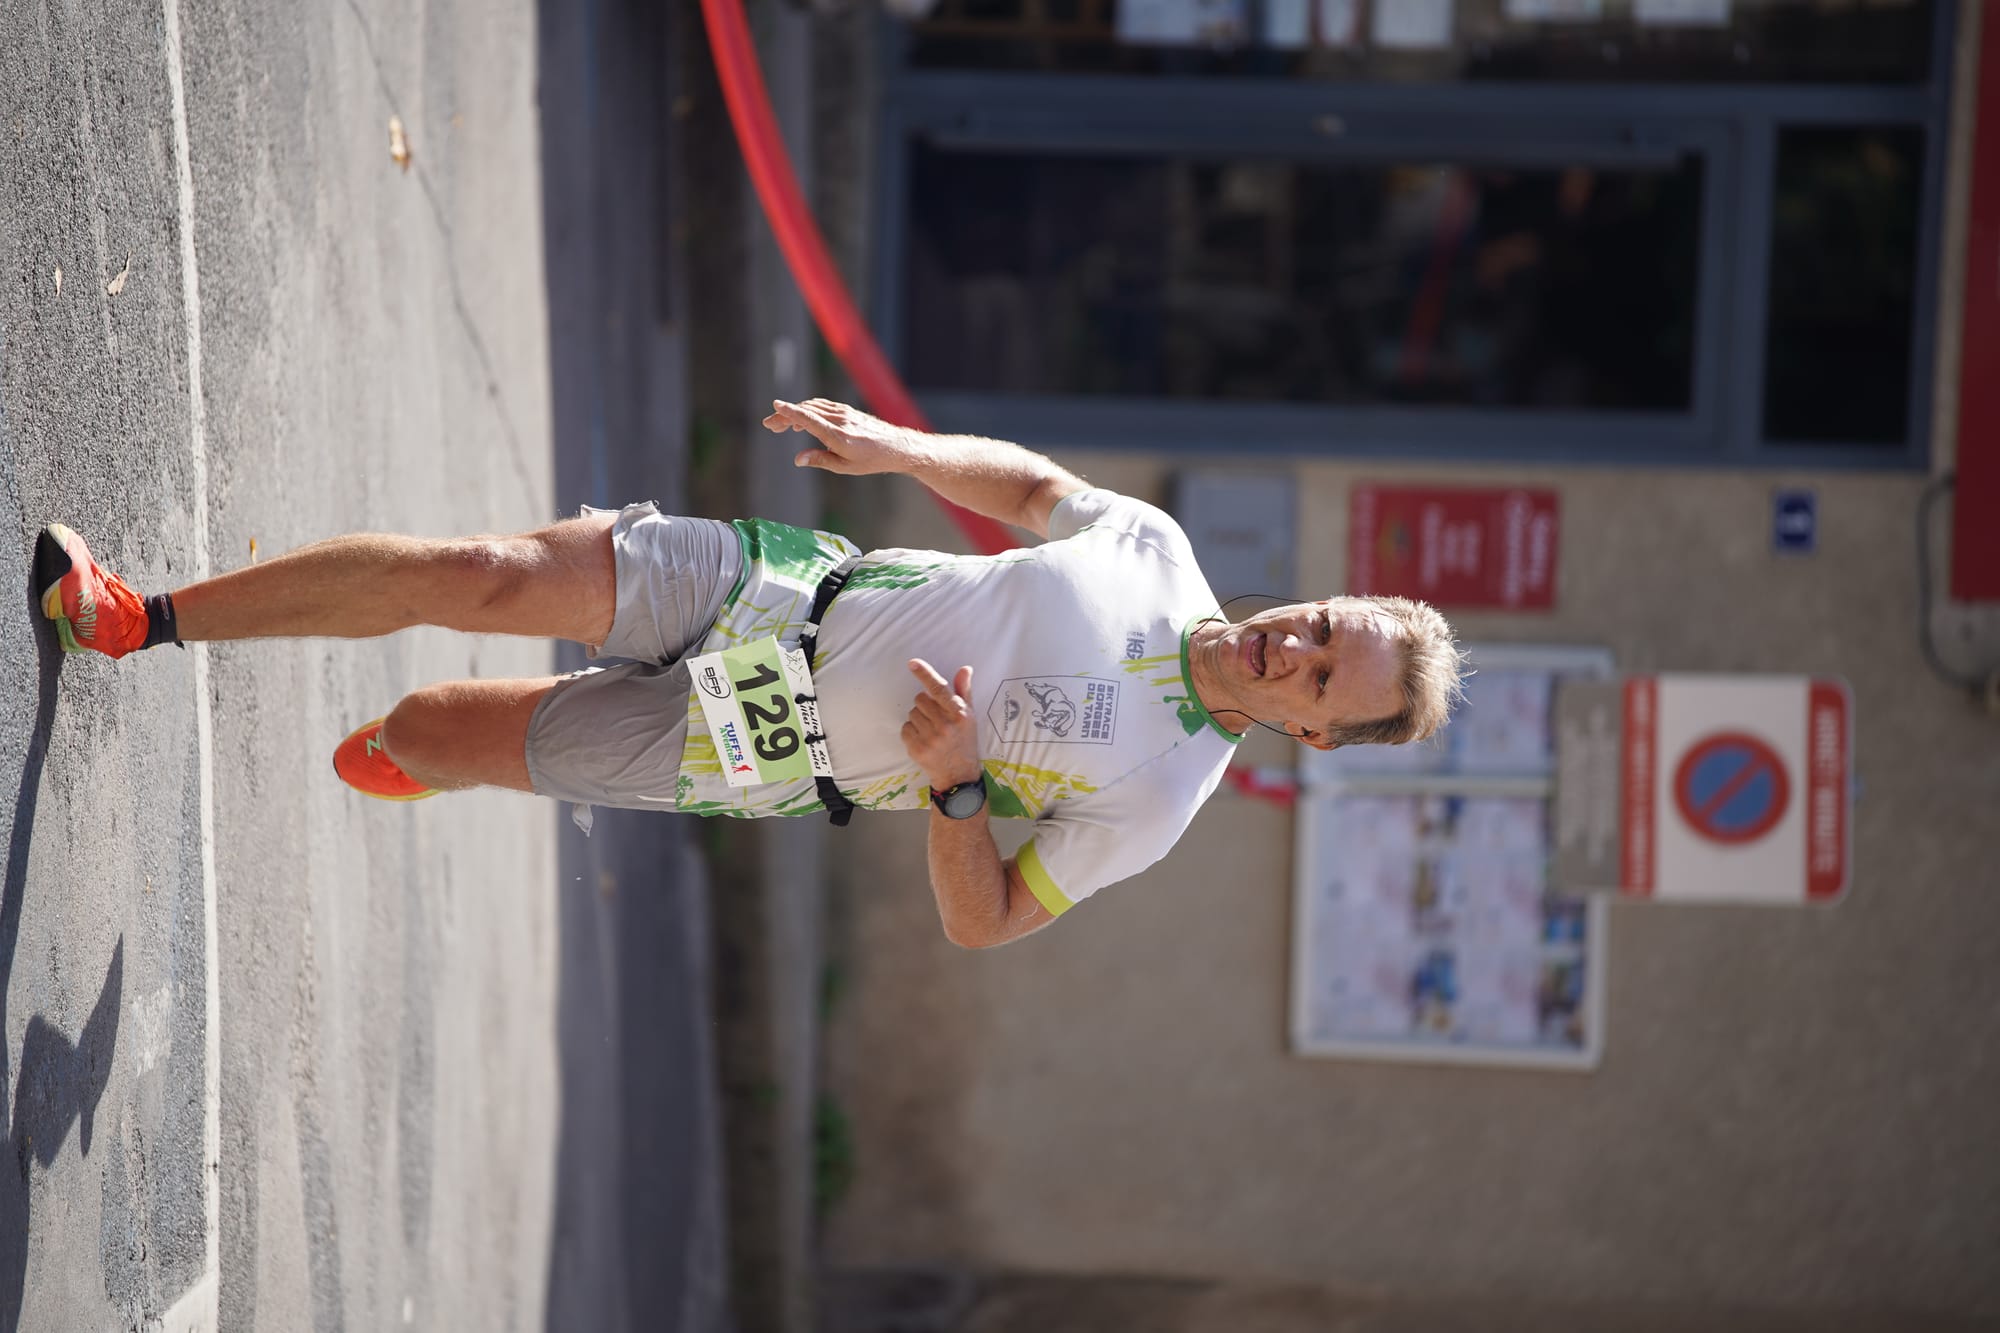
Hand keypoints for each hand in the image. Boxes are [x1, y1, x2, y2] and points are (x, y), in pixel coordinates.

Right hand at [763, 398, 925, 475]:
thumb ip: (820, 460)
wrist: (896, 446)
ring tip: (781, 425)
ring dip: (795, 412)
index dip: (790, 412)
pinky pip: (823, 407)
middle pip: (806, 411)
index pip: (809, 418)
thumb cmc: (871, 460)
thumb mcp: (845, 466)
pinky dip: (808, 411)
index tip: (775, 406)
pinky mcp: (847, 411)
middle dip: (785, 415)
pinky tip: (802, 421)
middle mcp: (840, 420)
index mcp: (838, 435)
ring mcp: (844, 413)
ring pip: (814, 407)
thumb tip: (797, 459)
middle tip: (769, 424)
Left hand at [901, 659, 981, 791]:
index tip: (912, 663)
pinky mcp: (917, 748)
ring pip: (912, 713)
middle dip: (925, 705)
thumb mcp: (970, 716)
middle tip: (936, 718)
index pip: (939, 688)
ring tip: (932, 731)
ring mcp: (931, 738)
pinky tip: (924, 740)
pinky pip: (906, 728)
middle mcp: (945, 725)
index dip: (925, 674)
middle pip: (920, 699)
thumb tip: (965, 668)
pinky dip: (912, 732)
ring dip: (919, 719)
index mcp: (959, 714)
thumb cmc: (964, 741)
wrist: (958, 774)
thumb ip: (964, 691)